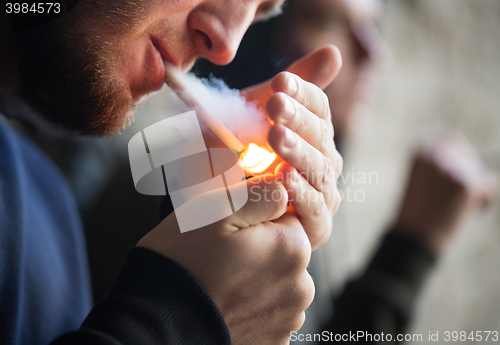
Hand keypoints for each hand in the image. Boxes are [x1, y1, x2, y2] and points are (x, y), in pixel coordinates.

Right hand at [138, 176, 313, 343]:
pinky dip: (252, 306)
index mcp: (293, 248)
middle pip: (285, 251)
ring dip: (257, 278)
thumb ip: (260, 194)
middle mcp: (300, 286)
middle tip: (221, 256)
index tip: (232, 230)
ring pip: (277, 281)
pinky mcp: (275, 340)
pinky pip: (268, 310)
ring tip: (221, 281)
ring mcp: (289, 317)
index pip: (287, 218)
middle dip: (260, 249)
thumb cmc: (183, 262)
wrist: (158, 322)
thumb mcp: (215, 210)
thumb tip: (283, 187)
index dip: (258, 219)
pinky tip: (226, 303)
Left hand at [243, 45, 343, 249]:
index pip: (319, 107)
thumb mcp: (256, 113)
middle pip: (322, 136)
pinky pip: (315, 208)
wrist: (211, 199)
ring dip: (299, 151)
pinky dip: (301, 192)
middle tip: (275, 104)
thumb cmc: (234, 152)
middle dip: (298, 119)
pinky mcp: (317, 224)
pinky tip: (284, 176)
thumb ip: (295, 85)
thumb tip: (334, 53)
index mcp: (313, 133)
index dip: (303, 92)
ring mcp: (323, 192)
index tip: (278, 82)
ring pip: (319, 169)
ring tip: (276, 135)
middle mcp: (323, 160)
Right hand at [395, 133, 496, 253]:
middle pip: (470, 156)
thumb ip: (442, 165)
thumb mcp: (422, 180)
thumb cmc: (417, 214)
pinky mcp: (468, 184)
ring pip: (481, 172)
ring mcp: (453, 167)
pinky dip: (483, 203)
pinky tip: (466, 213)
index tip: (457, 174)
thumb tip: (478, 158)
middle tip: (454, 199)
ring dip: (475, 189)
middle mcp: (436, 153)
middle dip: (470, 175)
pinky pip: (489, 189)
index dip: (460, 155)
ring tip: (455, 208)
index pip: (452, 138)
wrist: (413, 238)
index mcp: (420, 150)